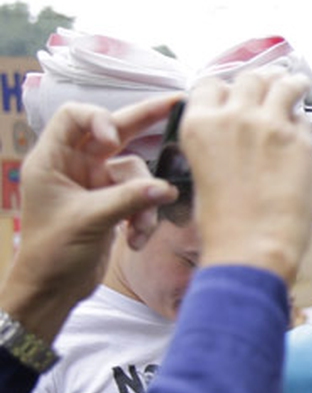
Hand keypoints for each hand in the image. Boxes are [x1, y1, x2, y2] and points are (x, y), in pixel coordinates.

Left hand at [0, 95, 180, 337]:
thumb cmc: (52, 253)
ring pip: (135, 173)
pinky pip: (139, 196)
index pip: (75, 117)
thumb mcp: (89, 221)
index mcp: (53, 160)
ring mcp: (95, 183)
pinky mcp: (111, 202)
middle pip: (114, 132)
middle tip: (178, 103)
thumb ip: (129, 200)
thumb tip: (166, 188)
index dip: (99, 120)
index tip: (114, 139)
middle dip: (146, 122)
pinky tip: (136, 240)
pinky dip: (143, 217)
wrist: (52, 289)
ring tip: (140, 231)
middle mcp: (74, 165)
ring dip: (144, 202)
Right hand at [180, 71, 311, 282]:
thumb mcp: (205, 170)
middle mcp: (231, 116)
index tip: (238, 90)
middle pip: (249, 79)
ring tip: (297, 82)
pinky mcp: (297, 139)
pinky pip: (303, 116)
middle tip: (271, 81)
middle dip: (260, 80)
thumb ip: (219, 140)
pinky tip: (307, 117)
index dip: (227, 86)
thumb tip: (239, 129)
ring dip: (289, 81)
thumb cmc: (225, 222)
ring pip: (280, 84)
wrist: (251, 245)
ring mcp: (267, 124)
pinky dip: (303, 116)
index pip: (211, 85)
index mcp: (198, 125)